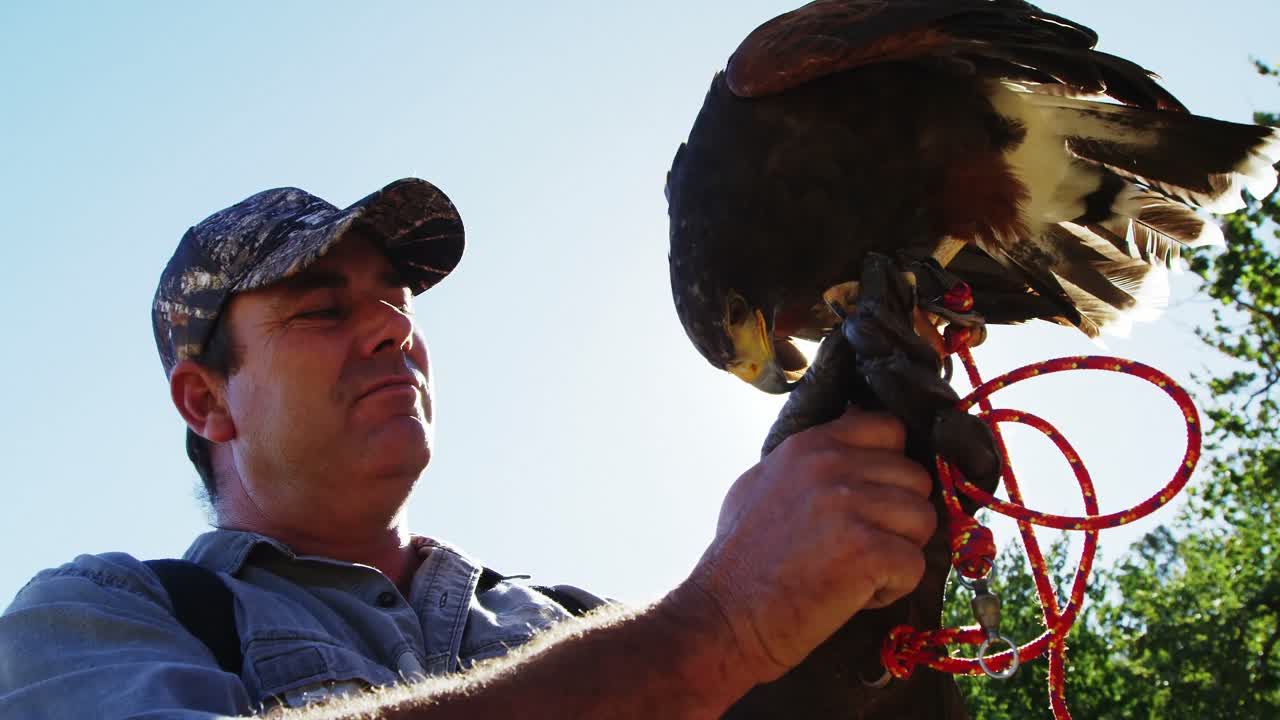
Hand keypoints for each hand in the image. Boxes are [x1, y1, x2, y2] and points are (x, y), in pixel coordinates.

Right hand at [682, 409, 935, 683]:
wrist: (726, 616)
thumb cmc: (741, 559)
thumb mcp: (764, 483)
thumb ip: (810, 458)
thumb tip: (852, 427)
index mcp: (810, 445)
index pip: (890, 429)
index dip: (892, 466)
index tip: (875, 497)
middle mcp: (832, 465)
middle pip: (916, 478)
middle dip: (899, 517)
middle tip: (861, 545)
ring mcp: (851, 505)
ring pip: (923, 520)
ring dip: (899, 552)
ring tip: (857, 570)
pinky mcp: (867, 550)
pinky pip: (915, 564)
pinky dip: (893, 588)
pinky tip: (854, 594)